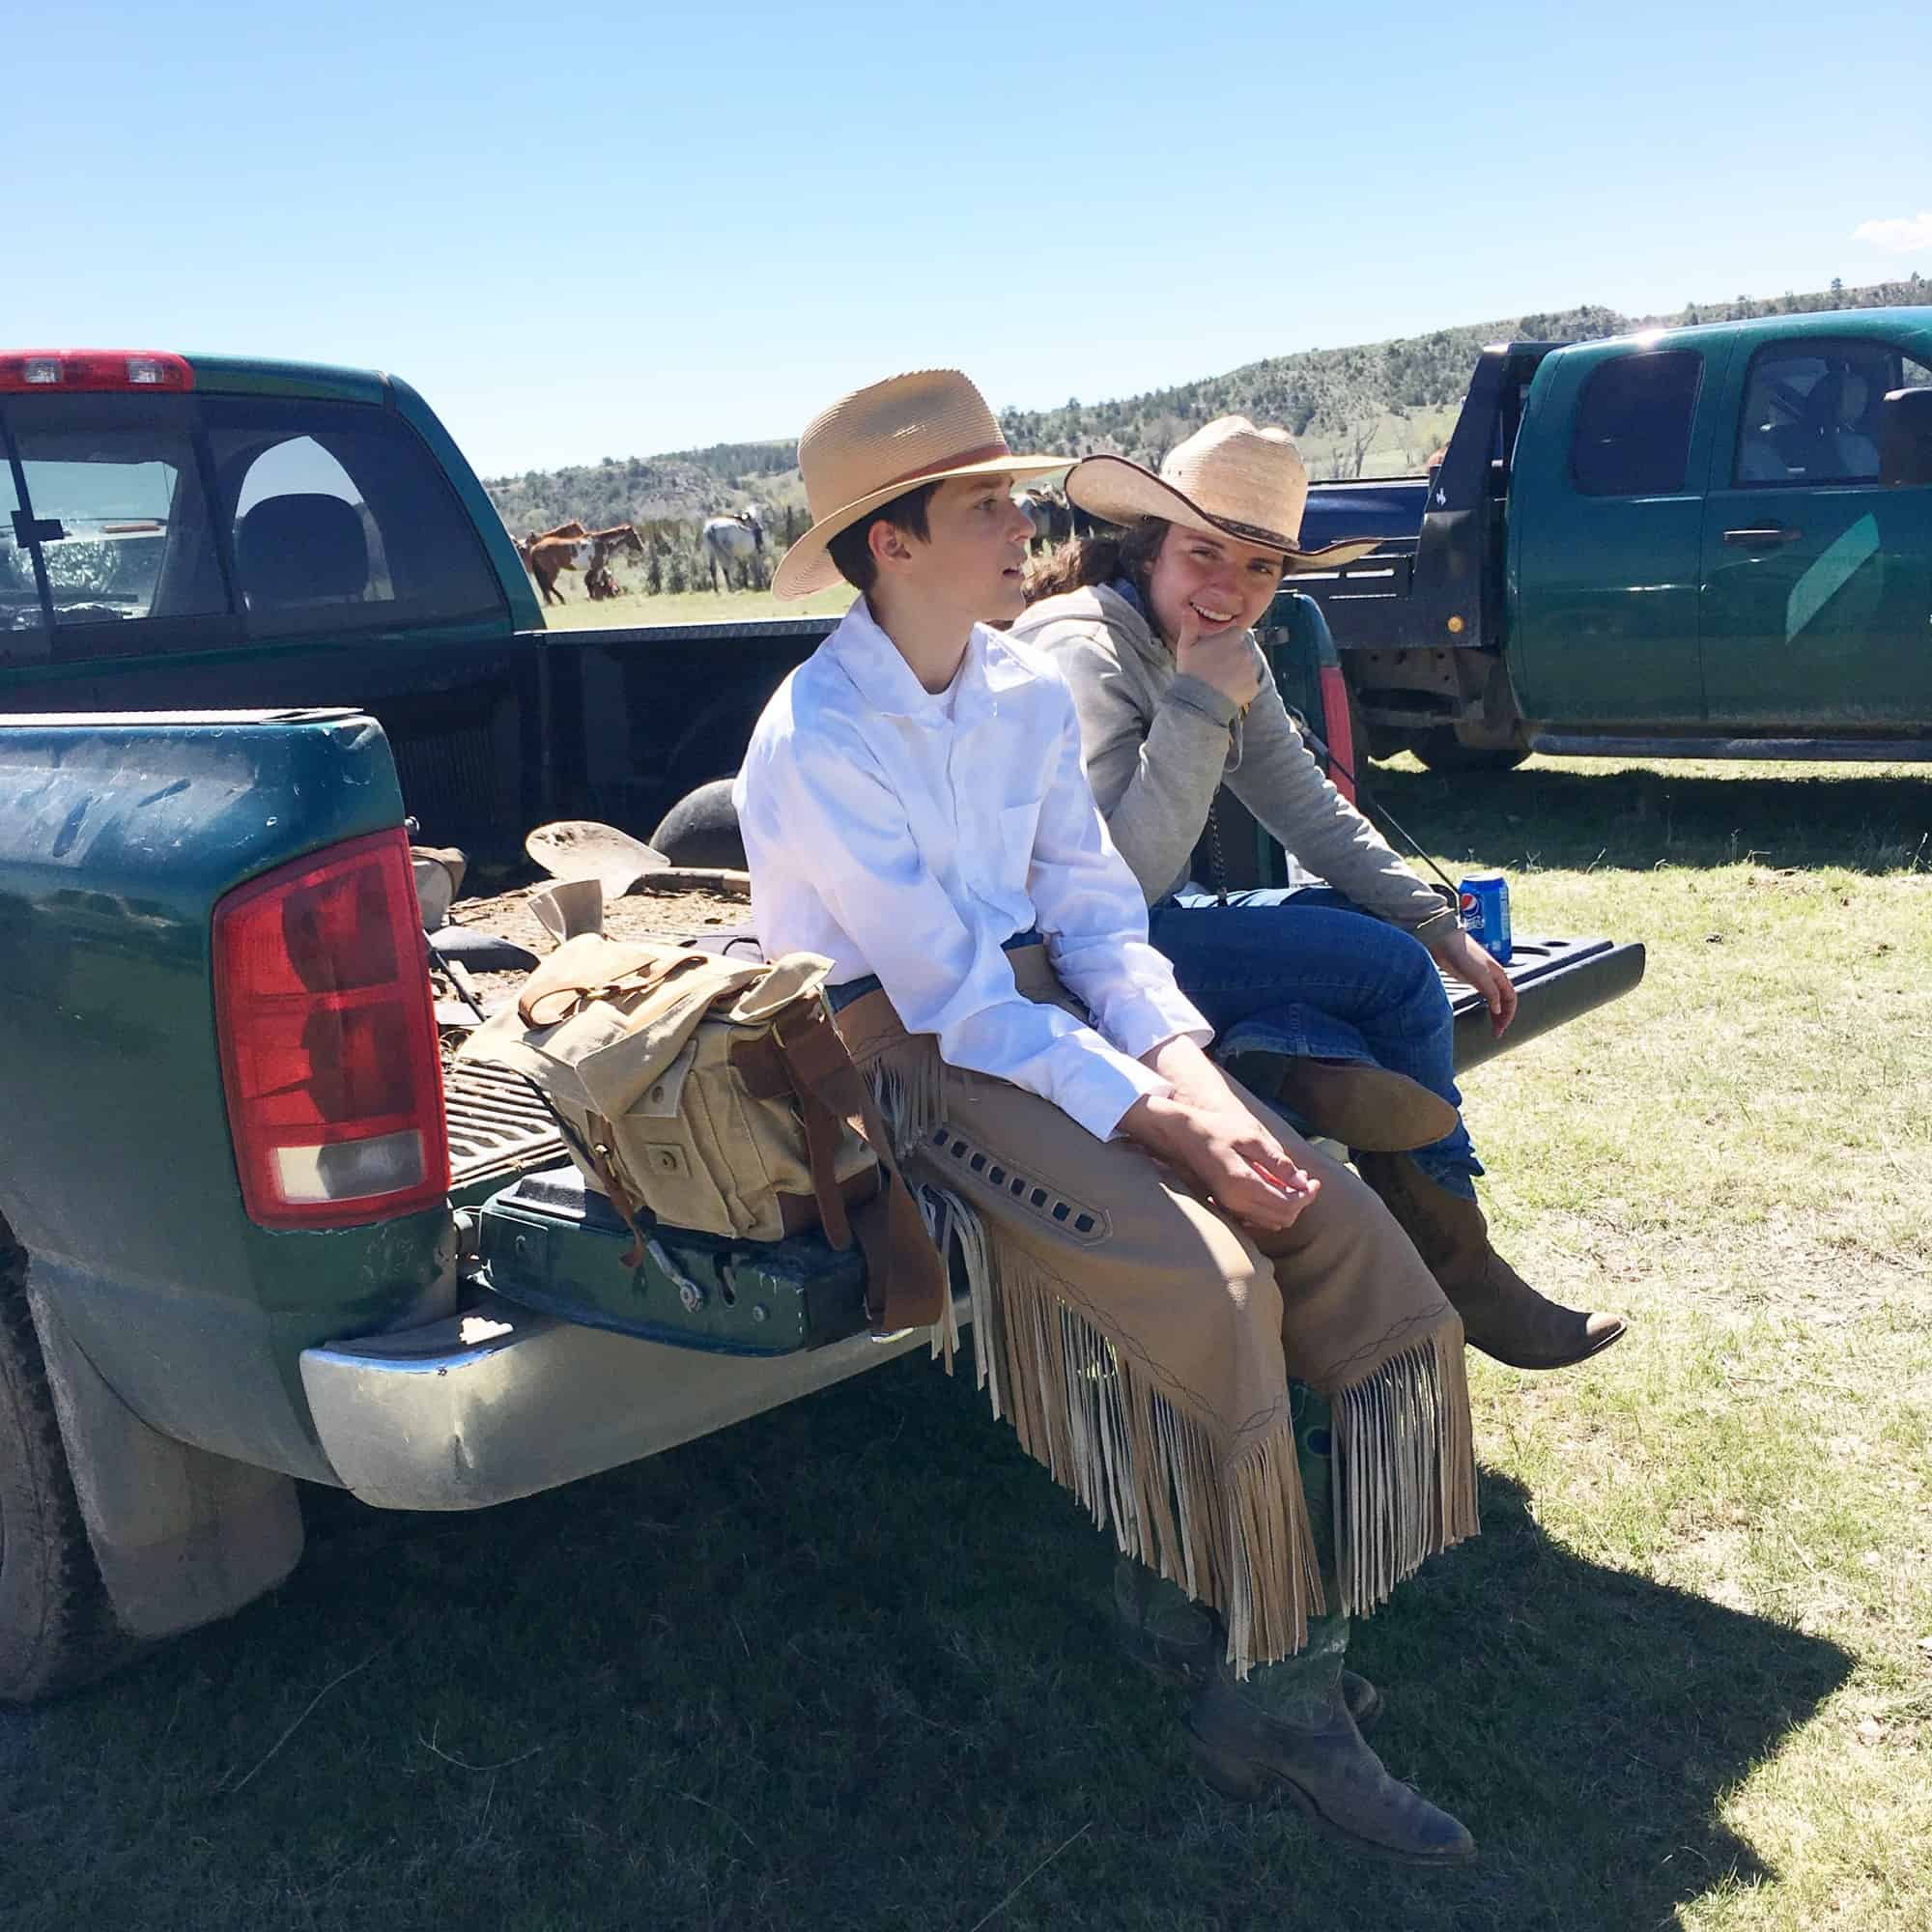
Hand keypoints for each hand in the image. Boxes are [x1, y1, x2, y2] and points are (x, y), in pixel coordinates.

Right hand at [1119, 1091, 1319, 1232]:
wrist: (1184, 1135)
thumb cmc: (1218, 1130)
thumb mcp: (1251, 1137)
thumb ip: (1277, 1161)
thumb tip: (1302, 1182)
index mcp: (1244, 1184)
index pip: (1288, 1204)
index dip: (1307, 1195)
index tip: (1314, 1180)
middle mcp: (1237, 1202)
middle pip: (1283, 1218)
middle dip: (1300, 1201)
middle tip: (1306, 1179)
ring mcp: (1230, 1207)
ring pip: (1272, 1222)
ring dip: (1288, 1205)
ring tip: (1292, 1181)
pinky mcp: (1227, 1206)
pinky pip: (1259, 1218)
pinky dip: (1273, 1207)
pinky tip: (1274, 1186)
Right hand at [1173, 624, 1261, 711]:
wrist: (1198, 702)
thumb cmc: (1191, 673)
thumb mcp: (1186, 646)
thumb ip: (1189, 625)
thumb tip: (1187, 608)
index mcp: (1231, 637)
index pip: (1235, 633)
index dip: (1226, 641)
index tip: (1217, 651)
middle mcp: (1245, 650)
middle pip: (1241, 650)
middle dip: (1232, 657)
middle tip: (1216, 668)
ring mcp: (1251, 669)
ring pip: (1246, 666)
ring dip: (1237, 671)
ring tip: (1220, 681)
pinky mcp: (1253, 685)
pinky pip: (1249, 683)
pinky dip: (1241, 687)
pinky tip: (1227, 690)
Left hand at [1429, 927, 1516, 1036]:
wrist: (1445, 942)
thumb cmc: (1464, 955)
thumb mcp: (1481, 976)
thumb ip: (1492, 993)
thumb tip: (1498, 1009)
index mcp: (1499, 976)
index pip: (1511, 999)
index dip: (1509, 1014)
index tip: (1501, 1028)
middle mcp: (1493, 978)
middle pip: (1504, 1001)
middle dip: (1503, 1017)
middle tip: (1496, 1032)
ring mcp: (1482, 978)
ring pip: (1494, 999)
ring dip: (1495, 1013)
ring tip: (1491, 1026)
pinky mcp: (1470, 978)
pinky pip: (1484, 995)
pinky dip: (1486, 1005)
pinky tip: (1481, 1012)